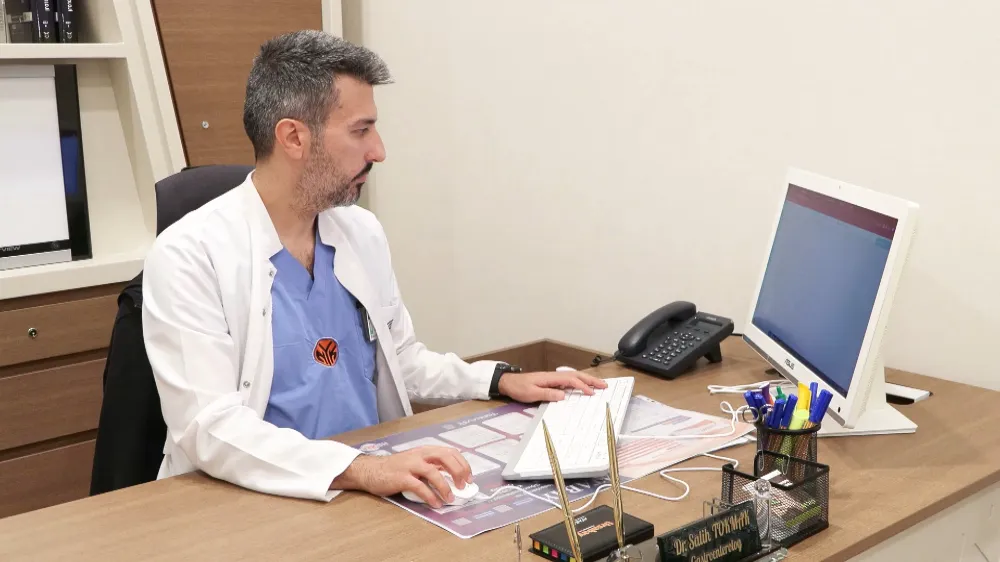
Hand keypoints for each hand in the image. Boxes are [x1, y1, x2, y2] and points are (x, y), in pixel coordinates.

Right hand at [331, 446, 472, 508]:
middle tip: (463, 486)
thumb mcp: (416, 462)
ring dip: (445, 487)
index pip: (450, 452)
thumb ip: (432, 466)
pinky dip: (430, 496)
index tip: (469, 478)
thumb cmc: (395, 468)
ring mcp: (410, 465)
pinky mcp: (401, 478)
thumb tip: (452, 479)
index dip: (463, 464)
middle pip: (445, 457)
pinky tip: (436, 503)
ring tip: (450, 498)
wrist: (371, 470)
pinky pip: (420, 487)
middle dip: (458, 472)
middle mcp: (419, 455)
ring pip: (434, 472)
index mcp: (425, 450)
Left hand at [498, 370, 607, 402]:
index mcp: (551, 377)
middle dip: (591, 380)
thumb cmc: (519, 388)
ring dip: (586, 380)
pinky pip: (569, 380)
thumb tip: (563, 396)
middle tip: (604, 385)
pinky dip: (579, 382)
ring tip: (598, 385)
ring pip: (574, 376)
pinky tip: (583, 386)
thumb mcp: (531, 393)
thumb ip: (547, 394)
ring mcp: (553, 378)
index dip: (582, 386)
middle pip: (576, 375)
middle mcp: (554, 376)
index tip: (591, 393)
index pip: (571, 380)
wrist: (509, 382)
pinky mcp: (551, 381)